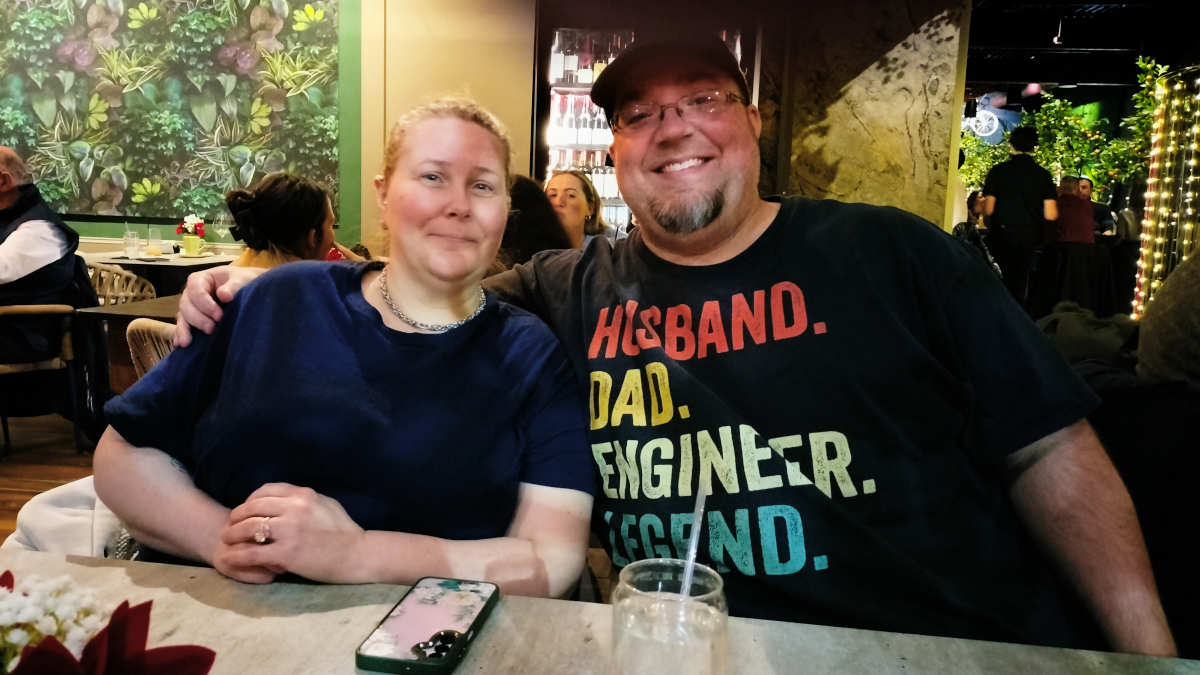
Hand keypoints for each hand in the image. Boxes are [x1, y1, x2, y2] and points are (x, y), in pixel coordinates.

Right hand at [173, 266, 263, 346]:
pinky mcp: (193, 318)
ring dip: (185, 329)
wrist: (246, 288)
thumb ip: (234, 286)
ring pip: (183, 317)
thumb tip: (224, 296)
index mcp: (201, 279)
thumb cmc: (242, 281)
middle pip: (187, 305)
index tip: (219, 316)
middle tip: (212, 329)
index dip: (206, 304)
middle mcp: (191, 292)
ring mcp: (190, 306)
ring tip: (188, 342)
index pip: (197, 291)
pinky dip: (180, 334)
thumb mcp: (242, 279)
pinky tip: (179, 344)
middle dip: (198, 319)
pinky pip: (183, 326)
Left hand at [221, 483, 366, 582]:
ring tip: (227, 541)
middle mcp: (295, 508)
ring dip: (232, 535)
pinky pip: (252, 553)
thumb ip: (304, 500)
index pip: (266, 491)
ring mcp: (290, 531)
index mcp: (304, 495)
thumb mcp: (326, 504)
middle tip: (230, 527)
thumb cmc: (346, 532)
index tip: (245, 511)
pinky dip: (236, 556)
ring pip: (248, 528)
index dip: (250, 500)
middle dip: (236, 517)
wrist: (359, 555)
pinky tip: (228, 558)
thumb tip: (285, 499)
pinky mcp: (287, 554)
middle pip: (252, 508)